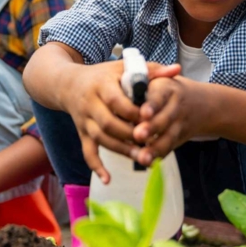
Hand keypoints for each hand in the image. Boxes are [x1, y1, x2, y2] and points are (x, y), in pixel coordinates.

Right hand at [60, 61, 180, 183]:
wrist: (68, 84)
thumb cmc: (103, 75)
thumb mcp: (123, 67)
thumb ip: (151, 69)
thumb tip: (177, 69)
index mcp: (101, 85)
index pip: (115, 100)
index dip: (132, 111)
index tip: (149, 117)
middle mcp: (90, 103)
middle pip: (108, 123)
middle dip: (128, 135)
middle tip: (149, 142)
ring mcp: (85, 121)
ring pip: (101, 139)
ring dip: (120, 150)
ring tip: (141, 158)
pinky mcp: (82, 133)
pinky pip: (87, 152)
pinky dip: (96, 166)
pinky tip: (108, 179)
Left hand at [132, 76, 204, 165]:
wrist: (199, 102)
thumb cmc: (165, 89)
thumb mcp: (157, 77)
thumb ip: (142, 78)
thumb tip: (127, 78)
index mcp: (167, 88)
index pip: (159, 96)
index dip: (152, 105)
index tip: (143, 113)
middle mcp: (175, 106)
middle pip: (165, 119)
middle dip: (151, 128)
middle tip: (137, 135)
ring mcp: (179, 124)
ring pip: (168, 137)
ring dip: (155, 148)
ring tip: (142, 157)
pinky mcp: (179, 138)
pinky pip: (168, 147)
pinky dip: (158, 155)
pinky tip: (147, 162)